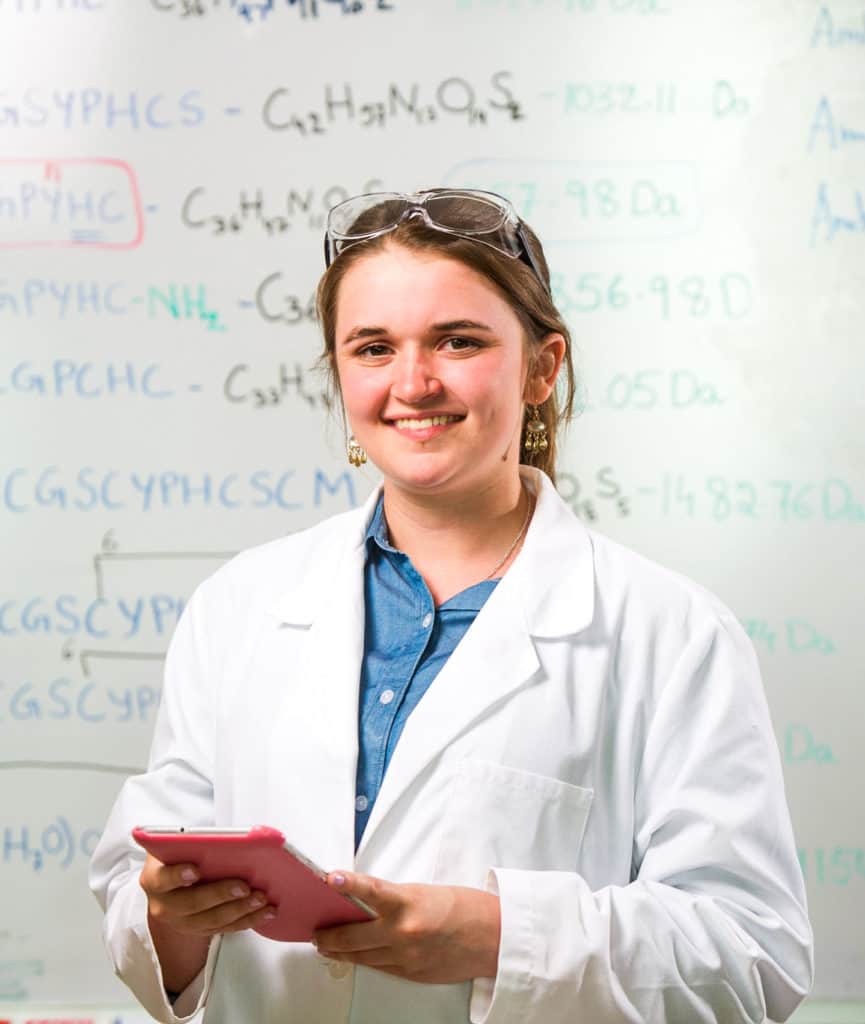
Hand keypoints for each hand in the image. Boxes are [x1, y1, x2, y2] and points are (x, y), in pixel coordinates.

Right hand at [140, 852, 276, 937]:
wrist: (170, 881)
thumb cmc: (178, 856)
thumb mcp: (176, 845)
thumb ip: (190, 843)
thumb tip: (221, 838)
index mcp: (154, 879)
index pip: (162, 878)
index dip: (177, 875)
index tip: (196, 870)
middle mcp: (163, 906)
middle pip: (191, 904)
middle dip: (220, 895)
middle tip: (244, 886)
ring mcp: (181, 922)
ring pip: (211, 921)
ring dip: (240, 910)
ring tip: (261, 899)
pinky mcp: (199, 930)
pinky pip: (225, 929)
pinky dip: (247, 920)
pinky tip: (265, 912)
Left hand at [312, 871, 500, 983]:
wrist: (494, 939)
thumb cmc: (465, 908)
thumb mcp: (426, 892)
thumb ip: (395, 899)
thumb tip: (367, 903)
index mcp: (409, 905)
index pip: (371, 890)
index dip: (348, 883)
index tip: (328, 877)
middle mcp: (404, 934)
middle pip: (354, 937)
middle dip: (329, 935)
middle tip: (315, 931)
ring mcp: (406, 958)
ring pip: (362, 957)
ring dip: (341, 951)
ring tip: (326, 945)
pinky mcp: (411, 974)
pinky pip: (380, 967)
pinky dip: (365, 960)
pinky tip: (356, 955)